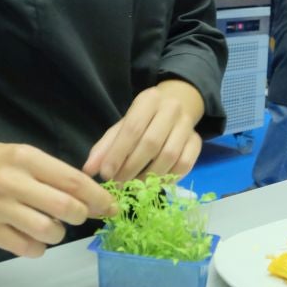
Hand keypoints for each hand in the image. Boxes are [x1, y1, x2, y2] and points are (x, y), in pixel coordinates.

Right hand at [0, 140, 116, 259]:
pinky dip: (39, 246)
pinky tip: (34, 235)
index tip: (111, 206)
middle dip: (82, 215)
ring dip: (59, 232)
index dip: (98, 197)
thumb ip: (55, 174)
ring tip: (52, 225)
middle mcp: (12, 182)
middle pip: (65, 207)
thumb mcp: (26, 155)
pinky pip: (28, 249)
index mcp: (26, 159)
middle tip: (80, 215)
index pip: (73, 181)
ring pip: (48, 232)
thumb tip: (93, 197)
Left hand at [83, 81, 203, 183]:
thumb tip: (89, 170)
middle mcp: (171, 109)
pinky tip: (154, 183)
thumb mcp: (122, 126)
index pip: (132, 129)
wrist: (178, 104)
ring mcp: (187, 125)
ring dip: (149, 177)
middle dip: (132, 168)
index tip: (106, 174)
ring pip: (170, 156)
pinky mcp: (197, 141)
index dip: (118, 154)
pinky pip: (185, 164)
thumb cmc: (144, 119)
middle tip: (119, 184)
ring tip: (134, 186)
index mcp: (148, 100)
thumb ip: (105, 147)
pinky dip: (168, 178)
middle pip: (151, 143)